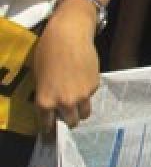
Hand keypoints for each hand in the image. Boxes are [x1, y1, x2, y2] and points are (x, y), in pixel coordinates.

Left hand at [32, 1, 101, 132]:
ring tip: (79, 100)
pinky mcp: (94, 85)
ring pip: (84, 112)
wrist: (69, 36)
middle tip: (68, 114)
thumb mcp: (40, 77)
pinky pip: (91, 95)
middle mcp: (64, 102)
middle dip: (68, 120)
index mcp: (45, 102)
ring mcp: (81, 95)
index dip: (49, 128)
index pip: (47, 125)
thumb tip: (52, 103)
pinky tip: (84, 78)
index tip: (51, 130)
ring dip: (81, 109)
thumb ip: (46, 94)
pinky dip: (87, 91)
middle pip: (70, 122)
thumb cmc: (47, 53)